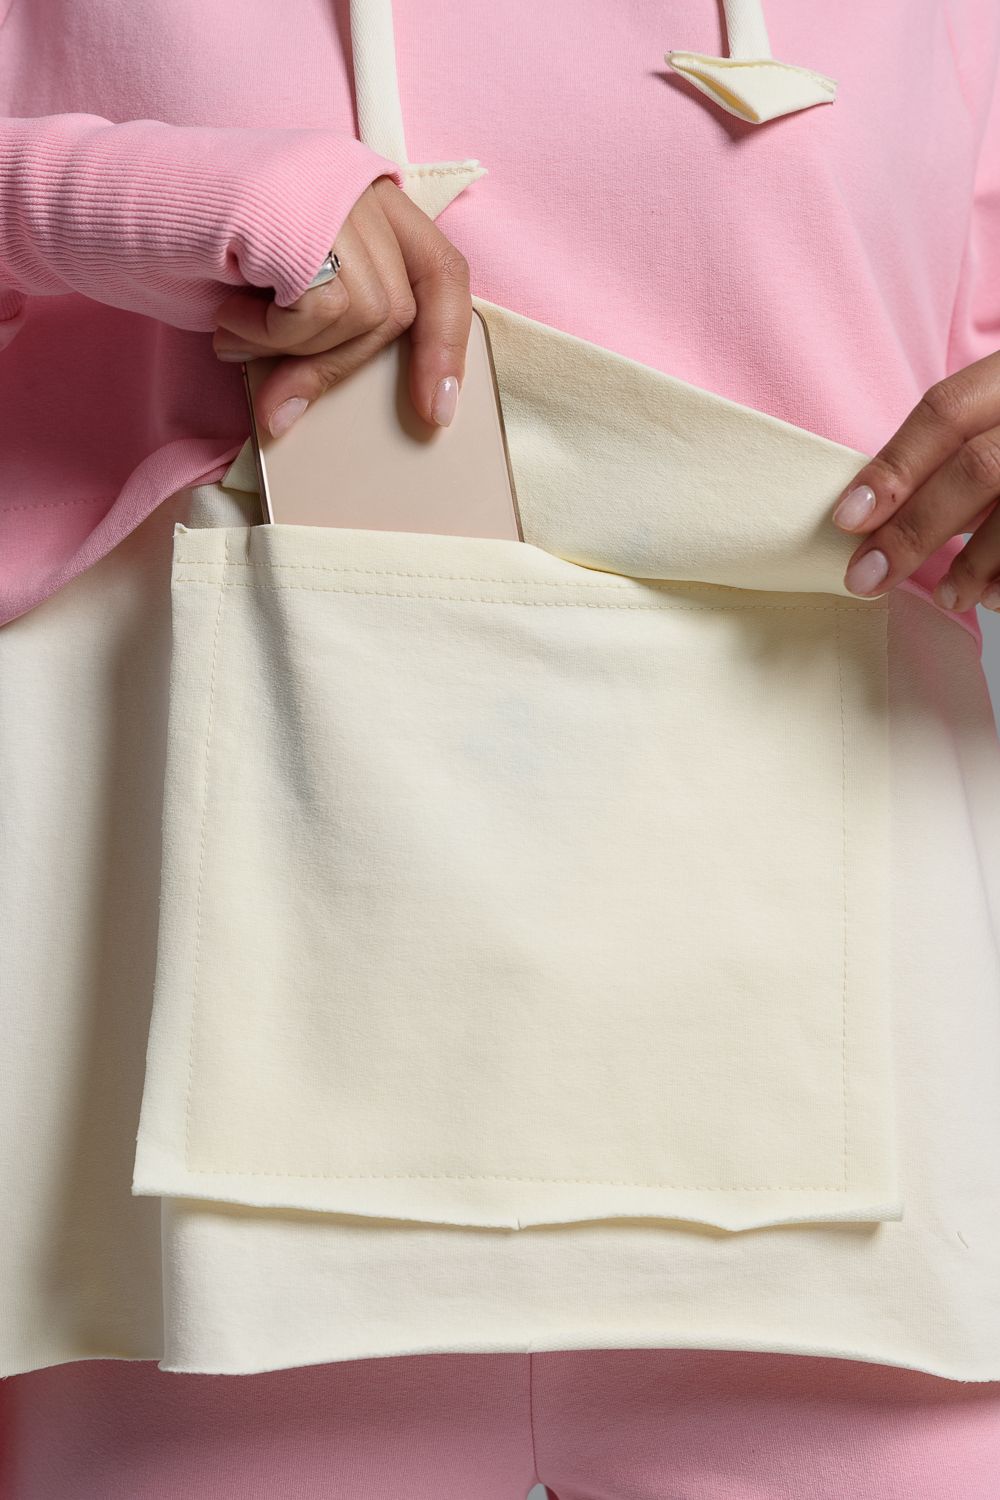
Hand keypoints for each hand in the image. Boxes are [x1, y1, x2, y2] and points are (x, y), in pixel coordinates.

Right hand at [211, 176, 471, 435]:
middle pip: (397, 308)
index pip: (443, 272)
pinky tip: (231, 311)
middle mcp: (360, 188)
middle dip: (338, 370)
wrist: (116, 203)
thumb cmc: (200, 257)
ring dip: (293, 349)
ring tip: (236, 329)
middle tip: (282, 408)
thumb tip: (339, 411)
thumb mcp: (282, 300)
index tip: (438, 410)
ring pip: (361, 314)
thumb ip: (327, 332)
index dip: (448, 343)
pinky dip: (272, 334)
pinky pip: (319, 309)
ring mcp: (333, 192)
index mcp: (368, 205)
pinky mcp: (301, 208)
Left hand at [831, 350, 999, 610]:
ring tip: (945, 598)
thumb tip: (877, 515)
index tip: (848, 519)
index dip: (894, 466)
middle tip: (868, 578)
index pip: (946, 411)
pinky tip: (995, 597)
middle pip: (979, 468)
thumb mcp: (996, 411)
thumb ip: (952, 451)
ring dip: (973, 564)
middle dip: (916, 530)